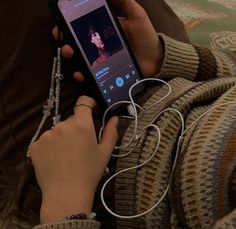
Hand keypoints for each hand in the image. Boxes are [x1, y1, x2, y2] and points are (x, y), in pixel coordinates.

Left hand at [30, 96, 118, 222]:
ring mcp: (47, 135)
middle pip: (71, 119)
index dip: (88, 103)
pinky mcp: (36, 145)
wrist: (66, 194)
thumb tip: (114, 118)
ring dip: (64, 136)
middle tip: (80, 144)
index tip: (91, 110)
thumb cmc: (90, 172)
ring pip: (58, 130)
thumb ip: (111, 132)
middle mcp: (63, 125)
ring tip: (67, 155)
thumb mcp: (105, 152)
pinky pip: (46, 140)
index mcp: (82, 125)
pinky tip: (55, 159)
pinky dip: (51, 145)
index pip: (83, 102)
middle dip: (77, 127)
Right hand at [53, 0, 162, 79]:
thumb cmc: (145, 36)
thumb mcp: (136, 15)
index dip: (69, 25)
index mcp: (104, 30)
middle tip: (63, 39)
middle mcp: (99, 46)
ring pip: (81, 59)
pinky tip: (81, 73)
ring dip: (71, 57)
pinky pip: (91, 74)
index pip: (82, 26)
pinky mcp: (105, 73)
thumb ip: (124, 2)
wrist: (155, 59)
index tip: (61, 23)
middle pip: (78, 43)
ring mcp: (101, 60)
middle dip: (66, 40)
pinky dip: (83, 74)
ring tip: (70, 53)